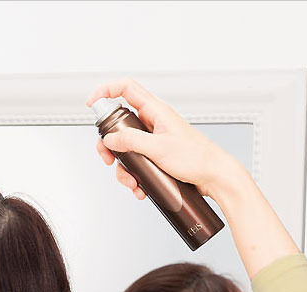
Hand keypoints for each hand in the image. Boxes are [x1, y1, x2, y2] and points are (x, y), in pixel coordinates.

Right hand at [86, 78, 239, 200]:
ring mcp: (154, 140)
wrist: (214, 177)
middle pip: (120, 126)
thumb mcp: (159, 148)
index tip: (92, 104)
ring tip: (132, 182)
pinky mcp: (157, 156)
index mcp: (155, 111)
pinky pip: (138, 163)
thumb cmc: (196, 158)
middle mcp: (153, 123)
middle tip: (108, 159)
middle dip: (110, 146)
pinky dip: (135, 176)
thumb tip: (110, 139)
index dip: (106, 91)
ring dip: (124, 168)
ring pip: (127, 150)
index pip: (126, 89)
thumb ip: (131, 140)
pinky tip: (141, 188)